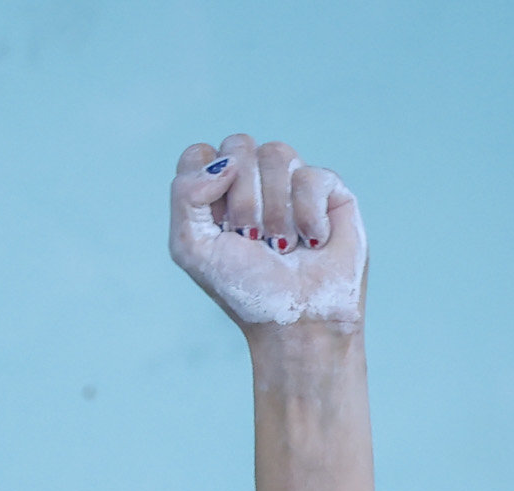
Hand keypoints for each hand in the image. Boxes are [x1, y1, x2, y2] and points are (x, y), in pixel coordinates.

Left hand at [168, 134, 366, 334]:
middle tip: (251, 240)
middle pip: (238, 146)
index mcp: (213, 193)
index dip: (206, 184)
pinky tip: (312, 243)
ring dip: (275, 212)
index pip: (200, 154)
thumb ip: (185, 194)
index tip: (217, 225)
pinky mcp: (328, 189)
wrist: (296, 321)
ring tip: (282, 247)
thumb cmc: (242, 289)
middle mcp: (251, 181)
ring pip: (276, 154)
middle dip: (243, 201)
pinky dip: (307, 217)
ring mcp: (289, 182)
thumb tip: (226, 162)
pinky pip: (311, 175)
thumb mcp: (191, 248)